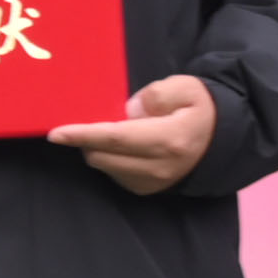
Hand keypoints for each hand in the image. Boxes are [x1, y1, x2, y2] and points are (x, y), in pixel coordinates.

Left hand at [49, 73, 217, 196]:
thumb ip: (156, 95)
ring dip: (98, 149)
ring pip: (104, 167)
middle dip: (86, 139)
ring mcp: (151, 183)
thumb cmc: (200, 108)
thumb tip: (128, 111)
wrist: (222, 140)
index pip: (115, 138)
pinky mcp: (146, 190)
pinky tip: (123, 145)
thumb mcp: (186, 87)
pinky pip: (113, 174)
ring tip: (115, 130)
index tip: (55, 133)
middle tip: (91, 118)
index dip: (83, 135)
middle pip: (102, 156)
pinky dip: (109, 159)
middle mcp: (157, 167)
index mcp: (168, 139)